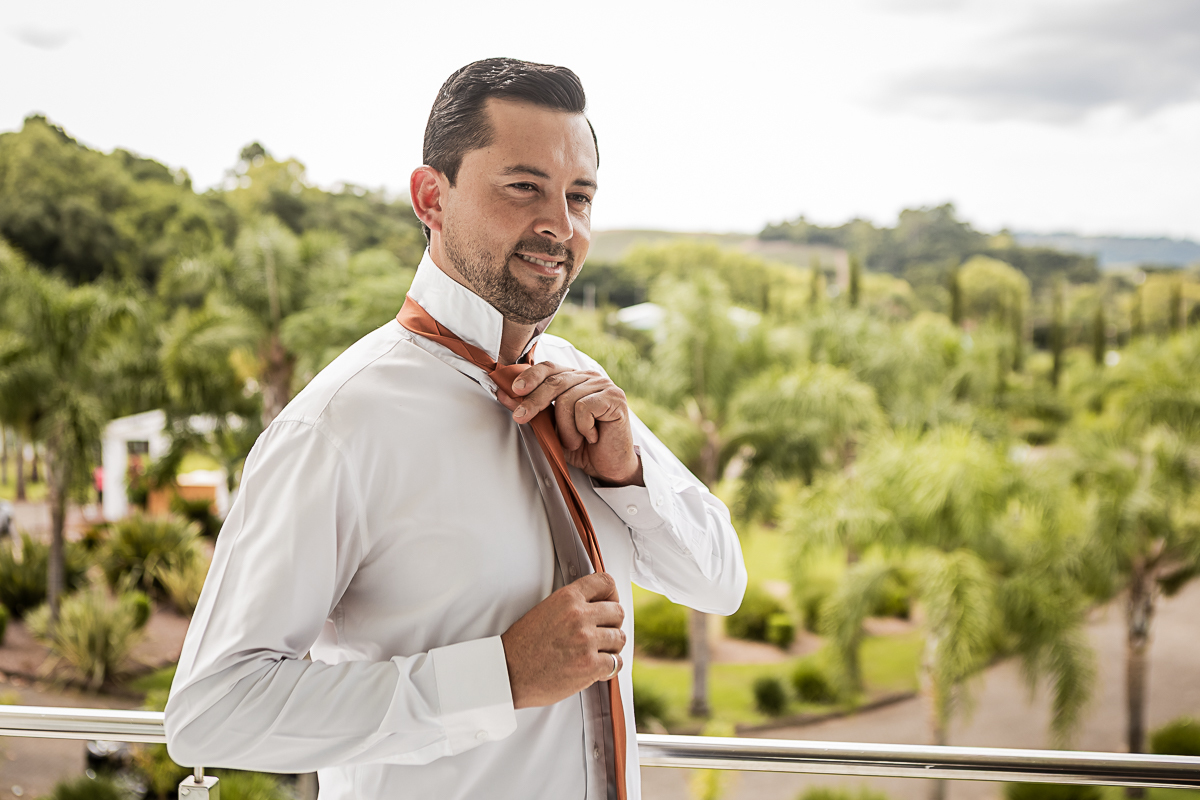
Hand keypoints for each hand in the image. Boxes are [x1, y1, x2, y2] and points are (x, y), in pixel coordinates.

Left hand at [498, 362, 643, 485]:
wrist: (609, 466)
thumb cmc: (582, 445)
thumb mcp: (551, 428)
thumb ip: (532, 409)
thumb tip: (503, 394)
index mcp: (575, 379)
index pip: (550, 368)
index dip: (530, 375)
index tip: (514, 390)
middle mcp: (590, 377)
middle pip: (555, 381)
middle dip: (534, 401)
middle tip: (521, 417)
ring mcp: (605, 386)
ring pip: (568, 399)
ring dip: (566, 428)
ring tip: (575, 441)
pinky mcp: (615, 398)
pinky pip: (585, 408)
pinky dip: (583, 428)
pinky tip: (592, 436)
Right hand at [500, 572, 625, 708]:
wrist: (508, 672)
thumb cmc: (522, 645)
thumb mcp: (545, 609)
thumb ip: (572, 605)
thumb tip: (597, 606)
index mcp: (567, 598)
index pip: (605, 582)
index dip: (612, 594)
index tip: (610, 604)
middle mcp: (579, 615)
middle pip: (618, 611)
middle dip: (613, 623)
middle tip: (604, 633)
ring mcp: (585, 640)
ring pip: (620, 638)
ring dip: (612, 647)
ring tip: (599, 652)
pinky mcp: (589, 665)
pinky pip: (616, 662)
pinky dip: (610, 667)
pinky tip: (598, 667)